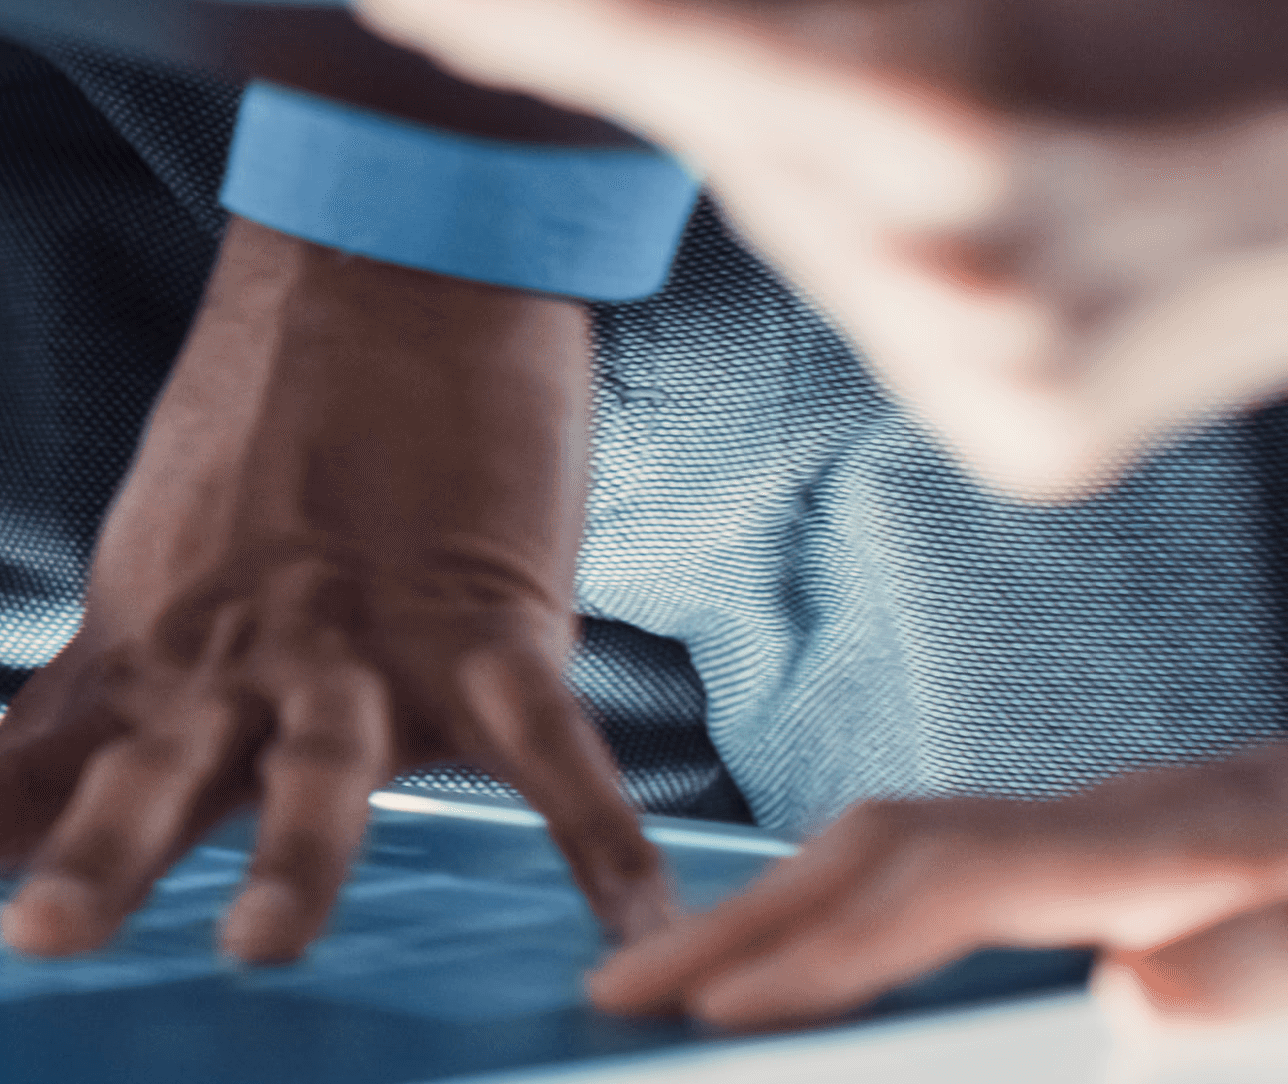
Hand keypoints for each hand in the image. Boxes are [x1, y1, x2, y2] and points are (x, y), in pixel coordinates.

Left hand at [0, 221, 672, 963]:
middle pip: (147, 780)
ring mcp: (359, 641)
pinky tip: (630, 928)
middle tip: (40, 942)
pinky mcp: (490, 620)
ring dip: (293, 859)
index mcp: (142, 654)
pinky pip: (552, 753)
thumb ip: (143, 695)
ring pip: (318, 768)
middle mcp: (230, 659)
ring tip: (259, 947)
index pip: (6, 770)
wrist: (387, 266)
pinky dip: (597, 844)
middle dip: (95, 865)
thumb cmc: (276, 437)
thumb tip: (97, 796)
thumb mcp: (167, 572)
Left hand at [356, 0, 1287, 500]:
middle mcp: (954, 273)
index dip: (509, 1)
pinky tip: (1030, 178)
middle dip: (751, 52)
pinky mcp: (1036, 439)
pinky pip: (889, 309)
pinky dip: (911, 235)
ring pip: (799, 226)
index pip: (647, 46)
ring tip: (1010, 73)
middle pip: (725, 137)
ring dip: (833, 145)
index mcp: (939, 116)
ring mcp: (998, 378)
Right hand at [591, 743, 1287, 1031]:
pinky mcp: (1120, 848)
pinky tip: (818, 952)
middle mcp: (1112, 823)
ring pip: (900, 848)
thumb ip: (1252, 979)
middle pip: (884, 851)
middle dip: (747, 923)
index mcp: (1162, 853)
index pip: (946, 890)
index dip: (827, 953)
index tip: (722, 1021)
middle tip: (621, 995)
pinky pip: (941, 862)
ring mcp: (1109, 825)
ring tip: (676, 978)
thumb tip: (1126, 999)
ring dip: (781, 909)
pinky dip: (851, 902)